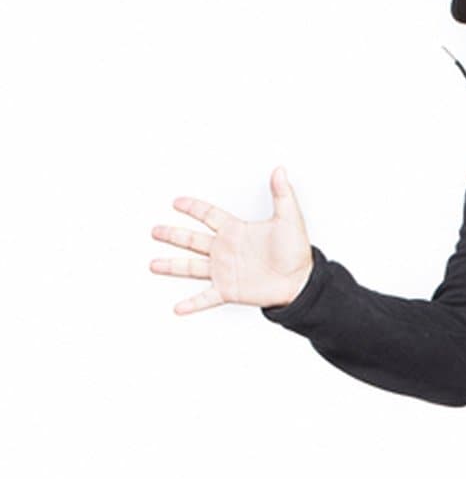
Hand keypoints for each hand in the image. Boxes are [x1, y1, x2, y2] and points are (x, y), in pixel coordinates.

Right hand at [150, 167, 312, 314]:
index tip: (177, 202)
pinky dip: (192, 303)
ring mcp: (225, 270)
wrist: (300, 280)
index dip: (193, 208)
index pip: (209, 215)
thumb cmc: (296, 251)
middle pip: (192, 239)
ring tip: (153, 265)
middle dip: (173, 234)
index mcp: (236, 231)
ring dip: (172, 266)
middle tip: (155, 230)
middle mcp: (226, 250)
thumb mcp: (289, 218)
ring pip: (191, 267)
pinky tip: (178, 308)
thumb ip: (282, 193)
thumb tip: (280, 170)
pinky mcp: (229, 290)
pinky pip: (206, 298)